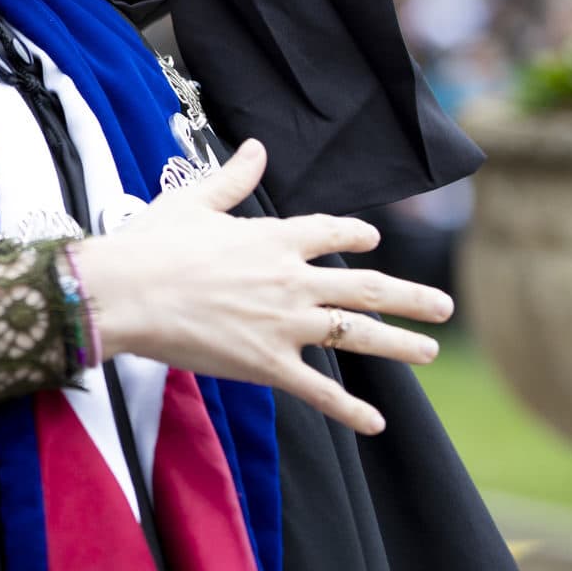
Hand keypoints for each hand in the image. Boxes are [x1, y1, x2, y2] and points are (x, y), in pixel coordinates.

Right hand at [72, 140, 454, 435]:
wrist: (128, 291)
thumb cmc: (152, 244)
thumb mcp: (194, 200)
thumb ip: (233, 178)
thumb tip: (256, 147)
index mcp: (273, 237)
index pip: (329, 233)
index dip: (355, 236)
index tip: (372, 240)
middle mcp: (291, 279)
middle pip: (364, 288)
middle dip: (409, 297)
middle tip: (443, 305)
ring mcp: (284, 323)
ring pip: (356, 334)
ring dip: (398, 344)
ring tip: (430, 351)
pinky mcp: (267, 363)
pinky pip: (319, 390)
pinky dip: (349, 410)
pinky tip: (377, 423)